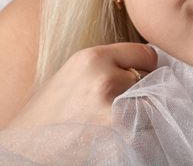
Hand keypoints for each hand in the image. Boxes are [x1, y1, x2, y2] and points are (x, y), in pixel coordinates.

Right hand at [7, 43, 156, 127]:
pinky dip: (139, 131)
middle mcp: (105, 78)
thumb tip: (152, 60)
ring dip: (142, 112)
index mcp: (92, 58)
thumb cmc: (53, 111)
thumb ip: (111, 63)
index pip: (146, 53)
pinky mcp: (120, 132)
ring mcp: (114, 106)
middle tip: (119, 103)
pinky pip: (148, 126)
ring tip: (116, 119)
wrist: (31, 148)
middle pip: (152, 79)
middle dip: (142, 90)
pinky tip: (116, 133)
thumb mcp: (76, 72)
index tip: (137, 76)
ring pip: (152, 104)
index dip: (144, 66)